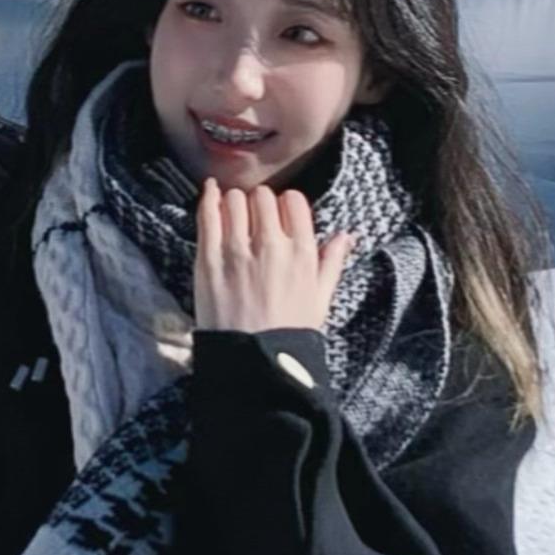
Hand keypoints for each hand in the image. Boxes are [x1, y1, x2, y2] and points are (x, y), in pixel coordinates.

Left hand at [193, 180, 351, 337]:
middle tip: (253, 217)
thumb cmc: (288, 333)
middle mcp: (271, 246)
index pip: (294, 201)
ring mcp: (237, 251)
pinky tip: (210, 192)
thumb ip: (332, 262)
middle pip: (263, 197)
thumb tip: (347, 235)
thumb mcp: (321, 299)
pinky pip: (208, 215)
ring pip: (235, 200)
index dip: (285, 204)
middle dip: (259, 202)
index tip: (278, 215)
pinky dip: (209, 199)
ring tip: (233, 213)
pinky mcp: (208, 259)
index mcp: (302, 253)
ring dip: (234, 202)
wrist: (252, 361)